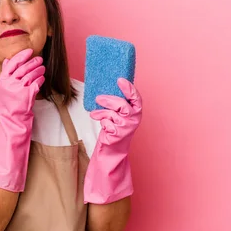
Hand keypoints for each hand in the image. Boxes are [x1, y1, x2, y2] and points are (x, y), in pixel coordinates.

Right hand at [0, 48, 45, 121]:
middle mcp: (10, 84)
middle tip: (40, 59)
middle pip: (23, 68)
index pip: (12, 64)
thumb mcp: (2, 88)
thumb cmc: (8, 103)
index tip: (29, 51)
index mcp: (3, 81)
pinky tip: (42, 78)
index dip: (21, 56)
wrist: (12, 119)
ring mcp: (19, 89)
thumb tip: (7, 60)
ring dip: (38, 70)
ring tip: (42, 68)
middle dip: (33, 62)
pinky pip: (36, 83)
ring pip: (30, 75)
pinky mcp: (27, 95)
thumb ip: (5, 74)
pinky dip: (40, 79)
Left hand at [83, 78, 141, 203]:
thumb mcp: (116, 114)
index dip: (130, 88)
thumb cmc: (114, 129)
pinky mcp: (118, 135)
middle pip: (122, 105)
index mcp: (136, 112)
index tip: (120, 80)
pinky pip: (107, 124)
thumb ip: (116, 103)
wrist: (112, 150)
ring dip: (102, 112)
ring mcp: (126, 128)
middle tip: (98, 98)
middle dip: (109, 100)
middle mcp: (134, 119)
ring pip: (113, 114)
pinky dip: (102, 122)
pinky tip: (101, 124)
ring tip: (94, 113)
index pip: (136, 98)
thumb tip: (104, 88)